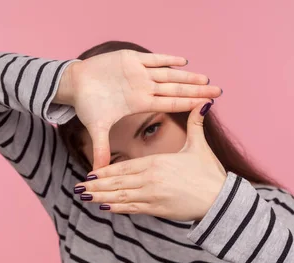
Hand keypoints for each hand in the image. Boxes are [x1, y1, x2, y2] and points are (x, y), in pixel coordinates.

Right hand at [67, 50, 221, 169]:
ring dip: (186, 76)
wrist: (74, 84)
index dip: (189, 104)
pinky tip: (183, 61)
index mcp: (141, 102)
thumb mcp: (97, 128)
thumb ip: (101, 149)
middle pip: (175, 89)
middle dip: (196, 90)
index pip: (170, 104)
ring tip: (205, 79)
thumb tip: (97, 173)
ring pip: (168, 74)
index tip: (207, 105)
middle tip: (219, 90)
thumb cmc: (88, 105)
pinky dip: (167, 59)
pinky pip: (153, 59)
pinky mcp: (130, 59)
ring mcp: (139, 73)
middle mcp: (144, 88)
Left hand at [72, 101, 227, 220]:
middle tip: (79, 187)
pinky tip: (105, 207)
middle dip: (97, 186)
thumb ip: (195, 125)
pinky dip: (118, 208)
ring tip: (85, 198)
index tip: (91, 173)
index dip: (106, 171)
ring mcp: (152, 196)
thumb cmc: (210, 174)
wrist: (220, 200)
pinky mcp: (158, 210)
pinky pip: (133, 209)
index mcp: (157, 163)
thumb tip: (203, 104)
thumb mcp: (200, 147)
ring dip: (102, 198)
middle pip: (118, 182)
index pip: (125, 167)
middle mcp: (150, 180)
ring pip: (121, 197)